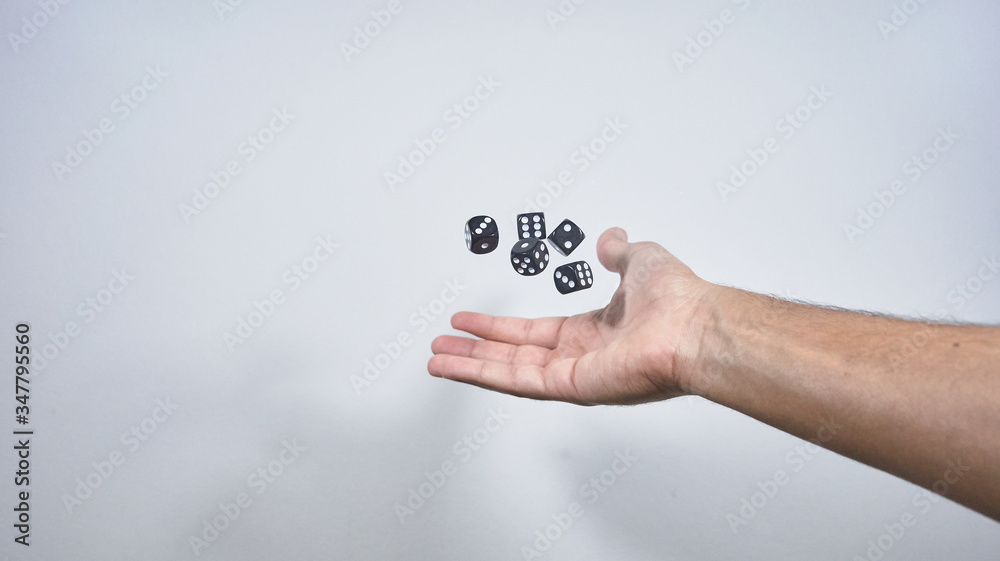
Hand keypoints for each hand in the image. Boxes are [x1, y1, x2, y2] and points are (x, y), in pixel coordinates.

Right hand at [428, 228, 717, 404]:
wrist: (695, 324)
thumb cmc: (678, 298)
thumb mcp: (641, 259)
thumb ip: (619, 252)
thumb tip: (610, 239)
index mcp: (594, 332)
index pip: (534, 332)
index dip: (499, 327)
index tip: (471, 322)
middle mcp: (582, 357)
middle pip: (514, 355)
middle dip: (475, 351)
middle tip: (443, 346)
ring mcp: (575, 375)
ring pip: (509, 371)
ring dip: (470, 365)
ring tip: (436, 359)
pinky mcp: (572, 387)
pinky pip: (518, 381)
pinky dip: (482, 374)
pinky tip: (455, 367)